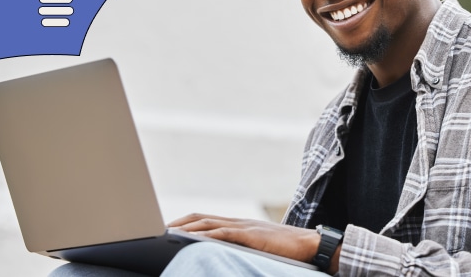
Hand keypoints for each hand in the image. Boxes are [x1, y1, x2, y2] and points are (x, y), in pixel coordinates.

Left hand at [168, 213, 321, 265]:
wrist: (309, 244)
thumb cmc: (286, 250)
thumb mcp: (258, 246)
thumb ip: (241, 246)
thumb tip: (222, 253)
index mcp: (239, 224)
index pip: (206, 218)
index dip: (186, 221)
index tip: (169, 226)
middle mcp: (238, 221)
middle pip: (201, 217)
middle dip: (180, 222)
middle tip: (160, 228)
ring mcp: (244, 227)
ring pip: (208, 223)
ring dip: (186, 227)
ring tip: (168, 233)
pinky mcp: (250, 235)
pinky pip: (223, 233)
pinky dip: (205, 234)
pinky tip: (192, 239)